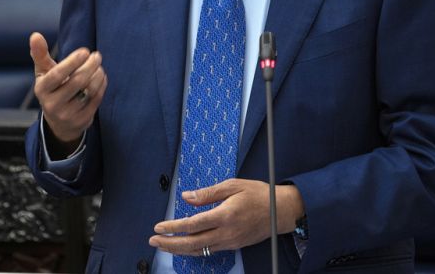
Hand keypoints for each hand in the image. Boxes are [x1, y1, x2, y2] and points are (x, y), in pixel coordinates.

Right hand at [30, 32, 106, 156]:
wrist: (59, 122)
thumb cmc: (52, 88)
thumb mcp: (44, 73)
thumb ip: (40, 54)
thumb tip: (35, 35)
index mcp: (41, 89)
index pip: (57, 74)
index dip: (72, 62)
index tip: (85, 51)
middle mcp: (52, 104)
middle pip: (77, 82)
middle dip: (90, 66)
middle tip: (97, 55)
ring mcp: (67, 114)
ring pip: (89, 91)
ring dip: (98, 75)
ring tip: (99, 66)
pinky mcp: (81, 121)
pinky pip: (96, 100)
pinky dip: (101, 85)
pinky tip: (101, 76)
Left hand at [149, 179, 304, 255]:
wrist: (281, 212)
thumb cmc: (258, 194)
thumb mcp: (233, 185)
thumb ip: (208, 193)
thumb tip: (186, 197)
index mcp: (224, 215)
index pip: (192, 224)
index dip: (173, 227)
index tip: (159, 226)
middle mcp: (226, 233)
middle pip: (192, 243)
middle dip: (170, 243)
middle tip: (153, 240)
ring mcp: (230, 242)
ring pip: (199, 250)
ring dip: (179, 249)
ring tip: (163, 245)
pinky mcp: (233, 246)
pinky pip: (209, 250)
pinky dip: (193, 250)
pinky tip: (184, 247)